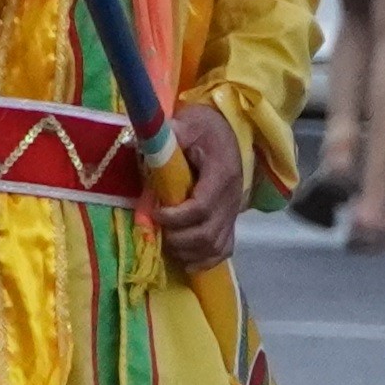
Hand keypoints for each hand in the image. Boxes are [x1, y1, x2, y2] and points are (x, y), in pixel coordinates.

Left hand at [147, 98, 248, 268]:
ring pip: (215, 246)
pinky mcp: (229, 220)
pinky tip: (186, 262)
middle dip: (178, 238)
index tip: (155, 212)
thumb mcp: (190, 122)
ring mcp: (232, 213)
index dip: (176, 217)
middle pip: (208, 234)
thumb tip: (152, 138)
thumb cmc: (204, 128)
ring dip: (188, 251)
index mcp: (221, 175)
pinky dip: (205, 260)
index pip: (202, 207)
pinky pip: (224, 249)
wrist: (225, 131)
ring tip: (166, 244)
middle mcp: (231, 199)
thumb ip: (174, 132)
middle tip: (157, 230)